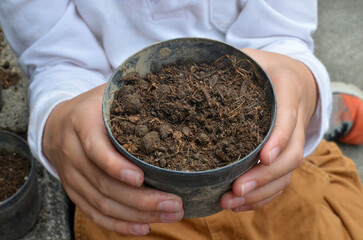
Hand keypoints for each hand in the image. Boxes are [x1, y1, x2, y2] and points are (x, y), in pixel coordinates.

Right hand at [43, 83, 182, 235]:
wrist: (56, 122)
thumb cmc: (92, 107)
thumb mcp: (106, 93)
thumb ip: (130, 94)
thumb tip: (171, 91)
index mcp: (80, 123)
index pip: (96, 149)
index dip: (116, 166)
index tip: (141, 178)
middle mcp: (71, 152)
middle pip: (103, 184)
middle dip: (141, 199)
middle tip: (175, 203)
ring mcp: (70, 176)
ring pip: (101, 203)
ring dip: (137, 214)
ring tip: (169, 215)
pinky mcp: (74, 191)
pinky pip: (94, 213)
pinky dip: (118, 224)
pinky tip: (143, 227)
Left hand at [220, 48, 317, 210]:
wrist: (294, 76)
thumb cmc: (266, 67)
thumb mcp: (252, 56)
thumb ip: (233, 61)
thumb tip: (192, 68)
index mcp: (288, 90)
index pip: (287, 117)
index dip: (278, 139)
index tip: (263, 158)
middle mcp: (297, 118)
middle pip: (291, 155)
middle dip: (265, 176)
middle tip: (236, 189)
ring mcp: (294, 139)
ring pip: (288, 173)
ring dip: (261, 192)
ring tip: (230, 203)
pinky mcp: (287, 153)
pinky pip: (282, 179)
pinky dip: (264, 195)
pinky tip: (241, 203)